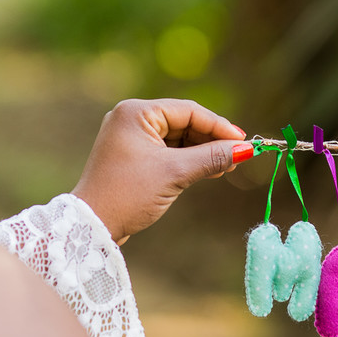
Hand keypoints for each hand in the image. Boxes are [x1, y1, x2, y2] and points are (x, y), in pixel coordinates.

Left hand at [71, 98, 251, 242]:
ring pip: (177, 138)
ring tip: (224, 167)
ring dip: (201, 152)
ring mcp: (130, 137)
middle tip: (237, 157)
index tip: (244, 142)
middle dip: (211, 140)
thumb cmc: (128, 195)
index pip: (188, 111)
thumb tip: (245, 150)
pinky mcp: (132, 156)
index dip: (219, 126)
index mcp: (136, 112)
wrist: (92, 225)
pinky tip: (207, 171)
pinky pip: (166, 151)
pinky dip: (187, 160)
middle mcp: (131, 118)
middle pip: (183, 122)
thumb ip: (211, 158)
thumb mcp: (174, 174)